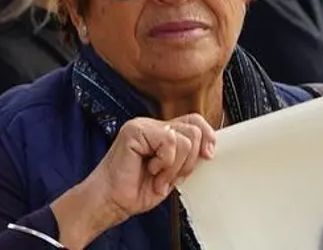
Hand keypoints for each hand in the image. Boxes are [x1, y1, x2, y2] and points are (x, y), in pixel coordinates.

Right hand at [50, 116, 215, 248]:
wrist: (113, 200)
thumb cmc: (137, 190)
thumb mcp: (173, 173)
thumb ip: (187, 157)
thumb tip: (209, 150)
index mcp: (161, 133)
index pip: (194, 121)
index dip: (207, 137)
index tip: (208, 157)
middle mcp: (151, 125)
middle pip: (194, 130)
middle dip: (189, 161)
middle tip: (170, 175)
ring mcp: (142, 126)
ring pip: (184, 139)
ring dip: (174, 166)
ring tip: (158, 176)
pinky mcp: (134, 131)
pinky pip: (169, 142)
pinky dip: (165, 163)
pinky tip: (150, 169)